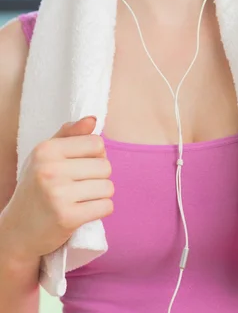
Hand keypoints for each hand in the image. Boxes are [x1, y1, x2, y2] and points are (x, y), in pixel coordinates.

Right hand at [1, 117, 113, 260]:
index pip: (97, 143)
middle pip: (105, 166)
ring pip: (108, 187)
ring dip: (100, 194)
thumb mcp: (46, 156)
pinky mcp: (67, 217)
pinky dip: (101, 210)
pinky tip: (84, 211)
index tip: (82, 165)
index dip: (95, 155)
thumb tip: (93, 119)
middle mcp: (50, 169)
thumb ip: (69, 134)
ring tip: (82, 198)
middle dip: (99, 177)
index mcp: (46, 150)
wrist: (17, 231)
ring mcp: (58, 194)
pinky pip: (106, 206)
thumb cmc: (36, 188)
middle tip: (80, 186)